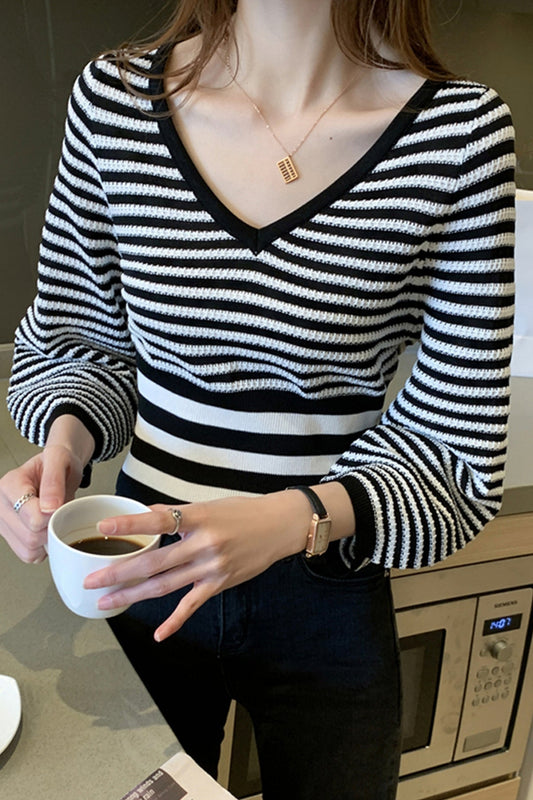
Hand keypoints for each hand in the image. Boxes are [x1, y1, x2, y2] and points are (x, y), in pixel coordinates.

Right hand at [0, 444, 84, 562]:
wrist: (59, 466)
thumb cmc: (58, 461)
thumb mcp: (60, 459)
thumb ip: (53, 481)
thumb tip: (49, 507)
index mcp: (9, 485)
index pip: (32, 517)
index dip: (52, 516)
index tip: (59, 505)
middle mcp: (1, 505)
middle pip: (30, 536)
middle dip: (52, 527)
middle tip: (59, 511)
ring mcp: (3, 523)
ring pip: (28, 549)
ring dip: (48, 539)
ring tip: (52, 518)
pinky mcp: (11, 537)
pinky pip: (29, 555)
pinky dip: (43, 548)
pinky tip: (46, 529)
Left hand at [84, 491, 311, 640]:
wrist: (279, 526)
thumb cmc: (243, 512)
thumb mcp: (209, 505)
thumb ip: (178, 513)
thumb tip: (147, 515)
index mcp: (199, 518)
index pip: (160, 521)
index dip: (132, 525)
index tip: (105, 528)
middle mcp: (204, 544)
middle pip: (155, 561)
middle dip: (120, 572)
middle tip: (92, 580)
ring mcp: (212, 567)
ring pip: (165, 585)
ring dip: (134, 595)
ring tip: (107, 601)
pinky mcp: (220, 584)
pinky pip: (192, 605)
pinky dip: (175, 622)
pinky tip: (158, 634)